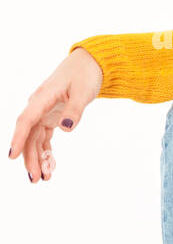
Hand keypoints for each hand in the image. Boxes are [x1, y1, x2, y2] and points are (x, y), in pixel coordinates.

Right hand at [7, 46, 102, 182]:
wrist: (89, 65)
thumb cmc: (85, 75)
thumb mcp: (83, 92)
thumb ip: (74, 110)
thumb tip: (65, 127)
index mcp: (42, 98)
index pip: (26, 121)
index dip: (18, 139)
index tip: (12, 156)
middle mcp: (38, 106)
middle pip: (29, 135)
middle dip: (29, 157)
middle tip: (35, 179)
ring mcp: (43, 112)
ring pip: (35, 139)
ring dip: (37, 158)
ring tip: (43, 178)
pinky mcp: (51, 117)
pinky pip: (43, 137)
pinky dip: (46, 151)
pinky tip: (49, 165)